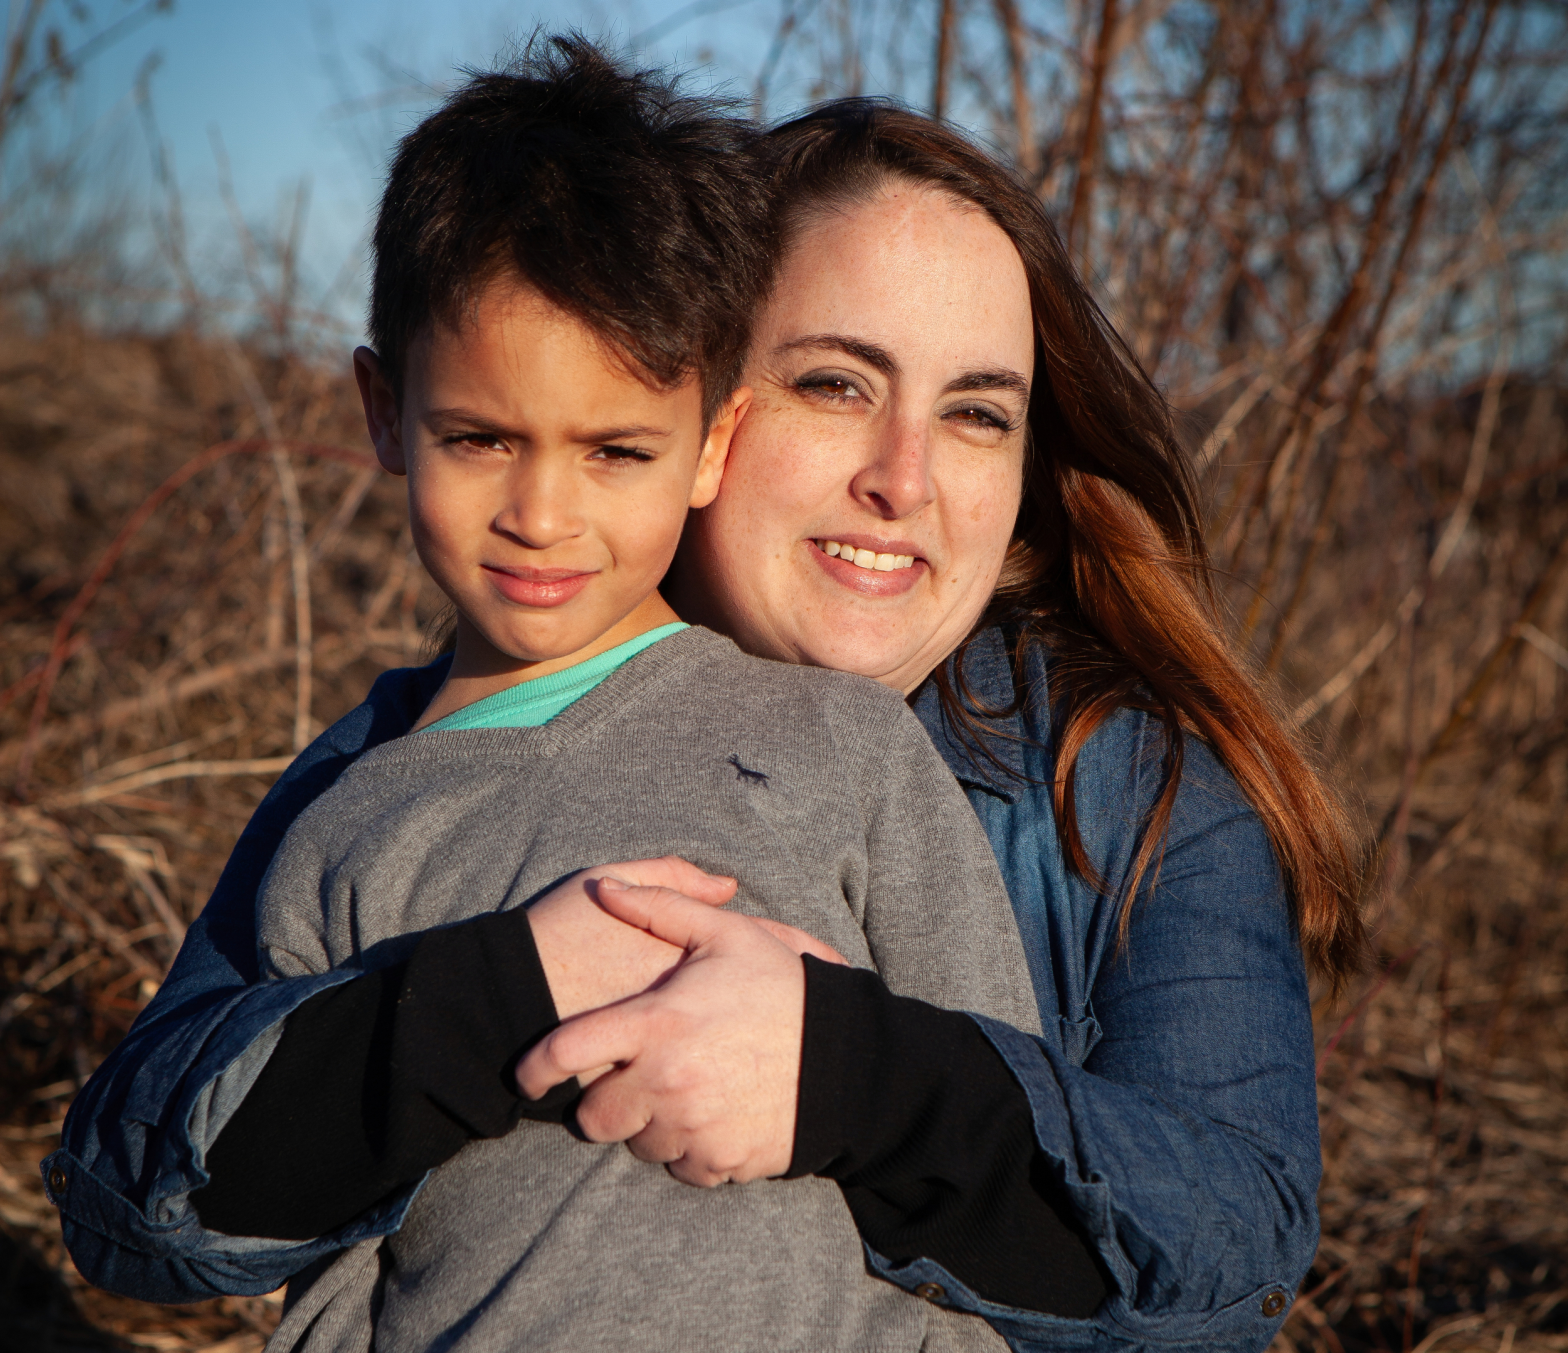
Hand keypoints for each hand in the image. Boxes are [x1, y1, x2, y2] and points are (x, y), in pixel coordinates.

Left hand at [516, 879, 847, 1186]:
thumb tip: (602, 891)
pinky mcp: (720, 1161)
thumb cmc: (783, 989)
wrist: (848, 1057)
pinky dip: (688, 1150)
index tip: (527, 1074)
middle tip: (631, 1082)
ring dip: (649, 1125)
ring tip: (683, 1093)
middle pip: (596, 1117)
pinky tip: (712, 1117)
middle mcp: (666, 1081)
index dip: (535, 1067)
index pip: (567, 1051)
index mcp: (657, 1023)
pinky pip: (680, 1168)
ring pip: (638, 1144)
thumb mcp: (727, 936)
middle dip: (605, 1103)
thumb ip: (659, 906)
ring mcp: (692, 1127)